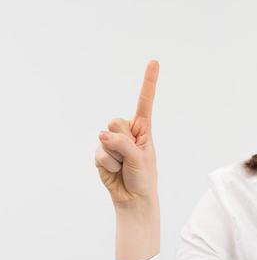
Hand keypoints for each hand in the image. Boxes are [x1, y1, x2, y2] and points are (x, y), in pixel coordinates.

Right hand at [95, 59, 159, 206]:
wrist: (132, 198)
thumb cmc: (143, 176)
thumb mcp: (140, 158)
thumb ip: (123, 144)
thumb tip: (102, 134)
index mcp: (143, 127)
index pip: (145, 101)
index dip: (149, 80)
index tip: (154, 61)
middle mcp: (127, 130)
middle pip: (116, 122)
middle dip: (122, 141)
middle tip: (130, 157)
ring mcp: (112, 141)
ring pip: (106, 138)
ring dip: (115, 156)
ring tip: (123, 165)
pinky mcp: (101, 152)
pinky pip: (99, 153)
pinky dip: (107, 164)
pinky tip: (114, 170)